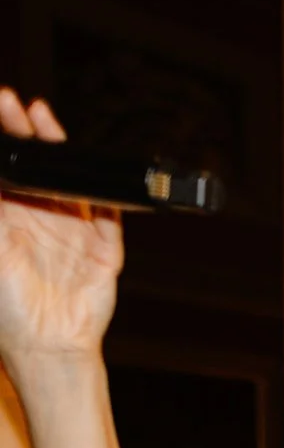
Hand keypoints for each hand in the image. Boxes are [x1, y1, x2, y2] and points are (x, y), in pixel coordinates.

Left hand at [0, 89, 121, 367]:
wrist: (49, 343)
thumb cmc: (6, 304)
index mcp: (7, 222)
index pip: (4, 172)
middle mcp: (38, 221)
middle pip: (34, 168)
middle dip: (24, 135)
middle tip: (13, 105)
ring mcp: (73, 233)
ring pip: (68, 180)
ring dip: (56, 150)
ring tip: (42, 119)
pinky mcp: (104, 248)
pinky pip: (108, 211)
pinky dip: (104, 189)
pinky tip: (92, 167)